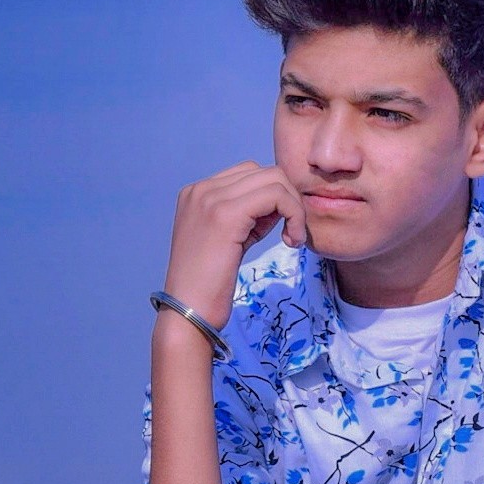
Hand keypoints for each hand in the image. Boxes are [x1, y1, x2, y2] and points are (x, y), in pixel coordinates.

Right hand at [163, 161, 307, 330]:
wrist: (188, 312)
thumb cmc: (208, 287)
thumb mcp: (229, 241)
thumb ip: (249, 216)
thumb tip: (282, 201)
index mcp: (197, 193)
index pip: (248, 174)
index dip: (273, 198)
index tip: (277, 230)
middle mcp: (200, 189)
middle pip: (264, 171)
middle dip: (288, 199)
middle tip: (291, 233)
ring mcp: (210, 198)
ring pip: (274, 179)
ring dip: (294, 207)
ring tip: (292, 238)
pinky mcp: (226, 214)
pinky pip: (277, 195)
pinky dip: (294, 214)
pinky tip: (292, 241)